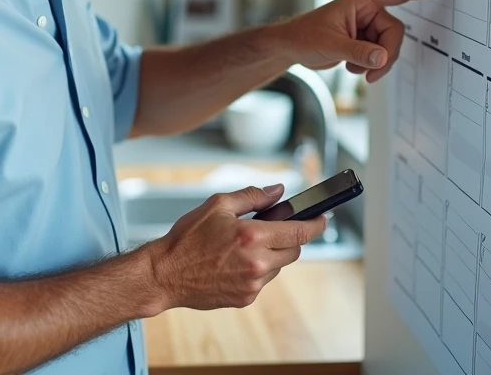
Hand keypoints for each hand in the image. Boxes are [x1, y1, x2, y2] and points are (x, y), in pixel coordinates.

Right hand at [145, 184, 325, 311]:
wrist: (166, 274)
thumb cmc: (187, 238)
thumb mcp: (217, 206)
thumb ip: (252, 197)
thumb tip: (277, 192)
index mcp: (252, 236)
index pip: (299, 232)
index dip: (316, 225)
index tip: (323, 219)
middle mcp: (257, 263)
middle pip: (293, 250)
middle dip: (288, 238)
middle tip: (270, 229)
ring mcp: (252, 284)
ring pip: (278, 267)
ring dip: (270, 255)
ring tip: (242, 247)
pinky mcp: (245, 298)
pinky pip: (262, 280)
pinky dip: (256, 270)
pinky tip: (233, 263)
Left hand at [278, 0, 452, 82]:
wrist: (291, 47)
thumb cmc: (304, 36)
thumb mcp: (331, 45)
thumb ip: (358, 52)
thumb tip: (382, 59)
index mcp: (362, 1)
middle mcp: (367, 11)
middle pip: (395, 33)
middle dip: (386, 55)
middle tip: (371, 73)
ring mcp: (367, 26)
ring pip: (390, 47)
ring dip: (377, 63)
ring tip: (354, 69)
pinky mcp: (365, 40)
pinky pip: (382, 55)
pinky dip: (371, 66)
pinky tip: (352, 67)